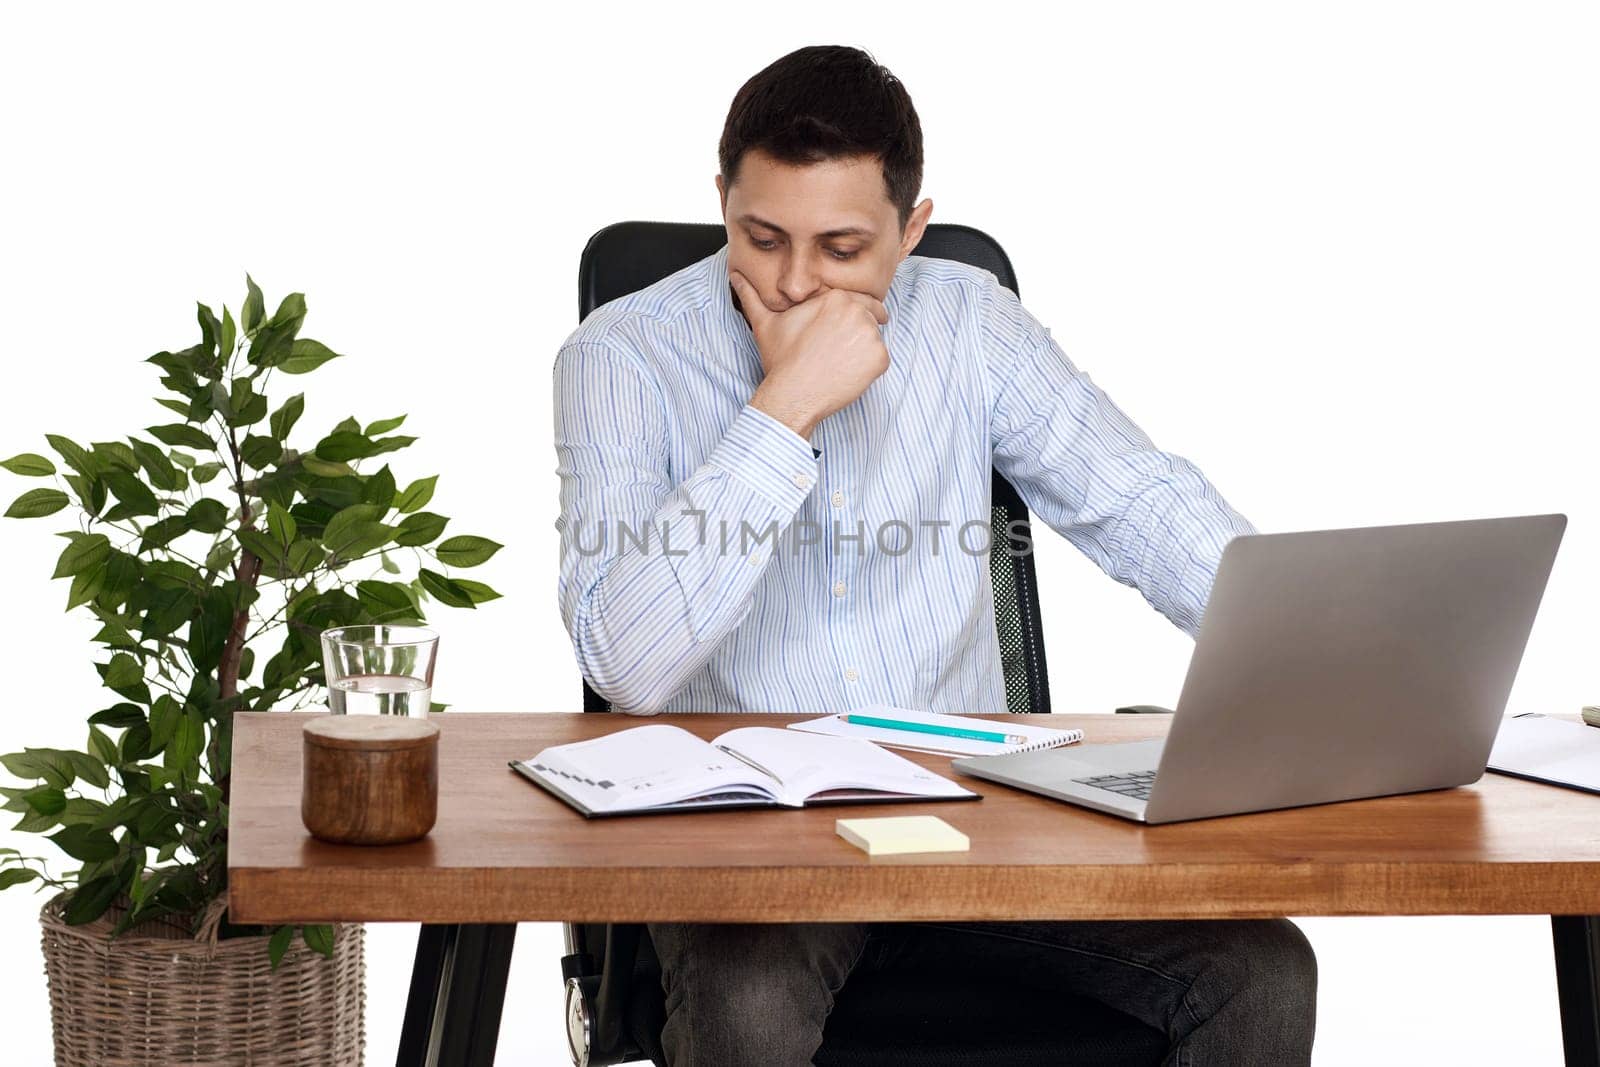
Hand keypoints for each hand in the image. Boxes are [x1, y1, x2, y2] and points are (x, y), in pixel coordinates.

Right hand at [730, 269, 889, 439]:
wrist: (793, 393)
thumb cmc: (781, 360)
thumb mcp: (765, 323)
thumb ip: (752, 296)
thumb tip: (734, 277)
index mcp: (835, 298)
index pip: (856, 301)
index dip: (850, 316)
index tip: (842, 331)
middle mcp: (856, 311)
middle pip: (868, 317)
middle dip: (857, 332)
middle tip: (841, 351)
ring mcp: (870, 334)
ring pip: (874, 338)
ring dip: (862, 350)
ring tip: (839, 364)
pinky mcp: (880, 358)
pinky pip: (881, 359)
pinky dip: (869, 368)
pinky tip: (847, 375)